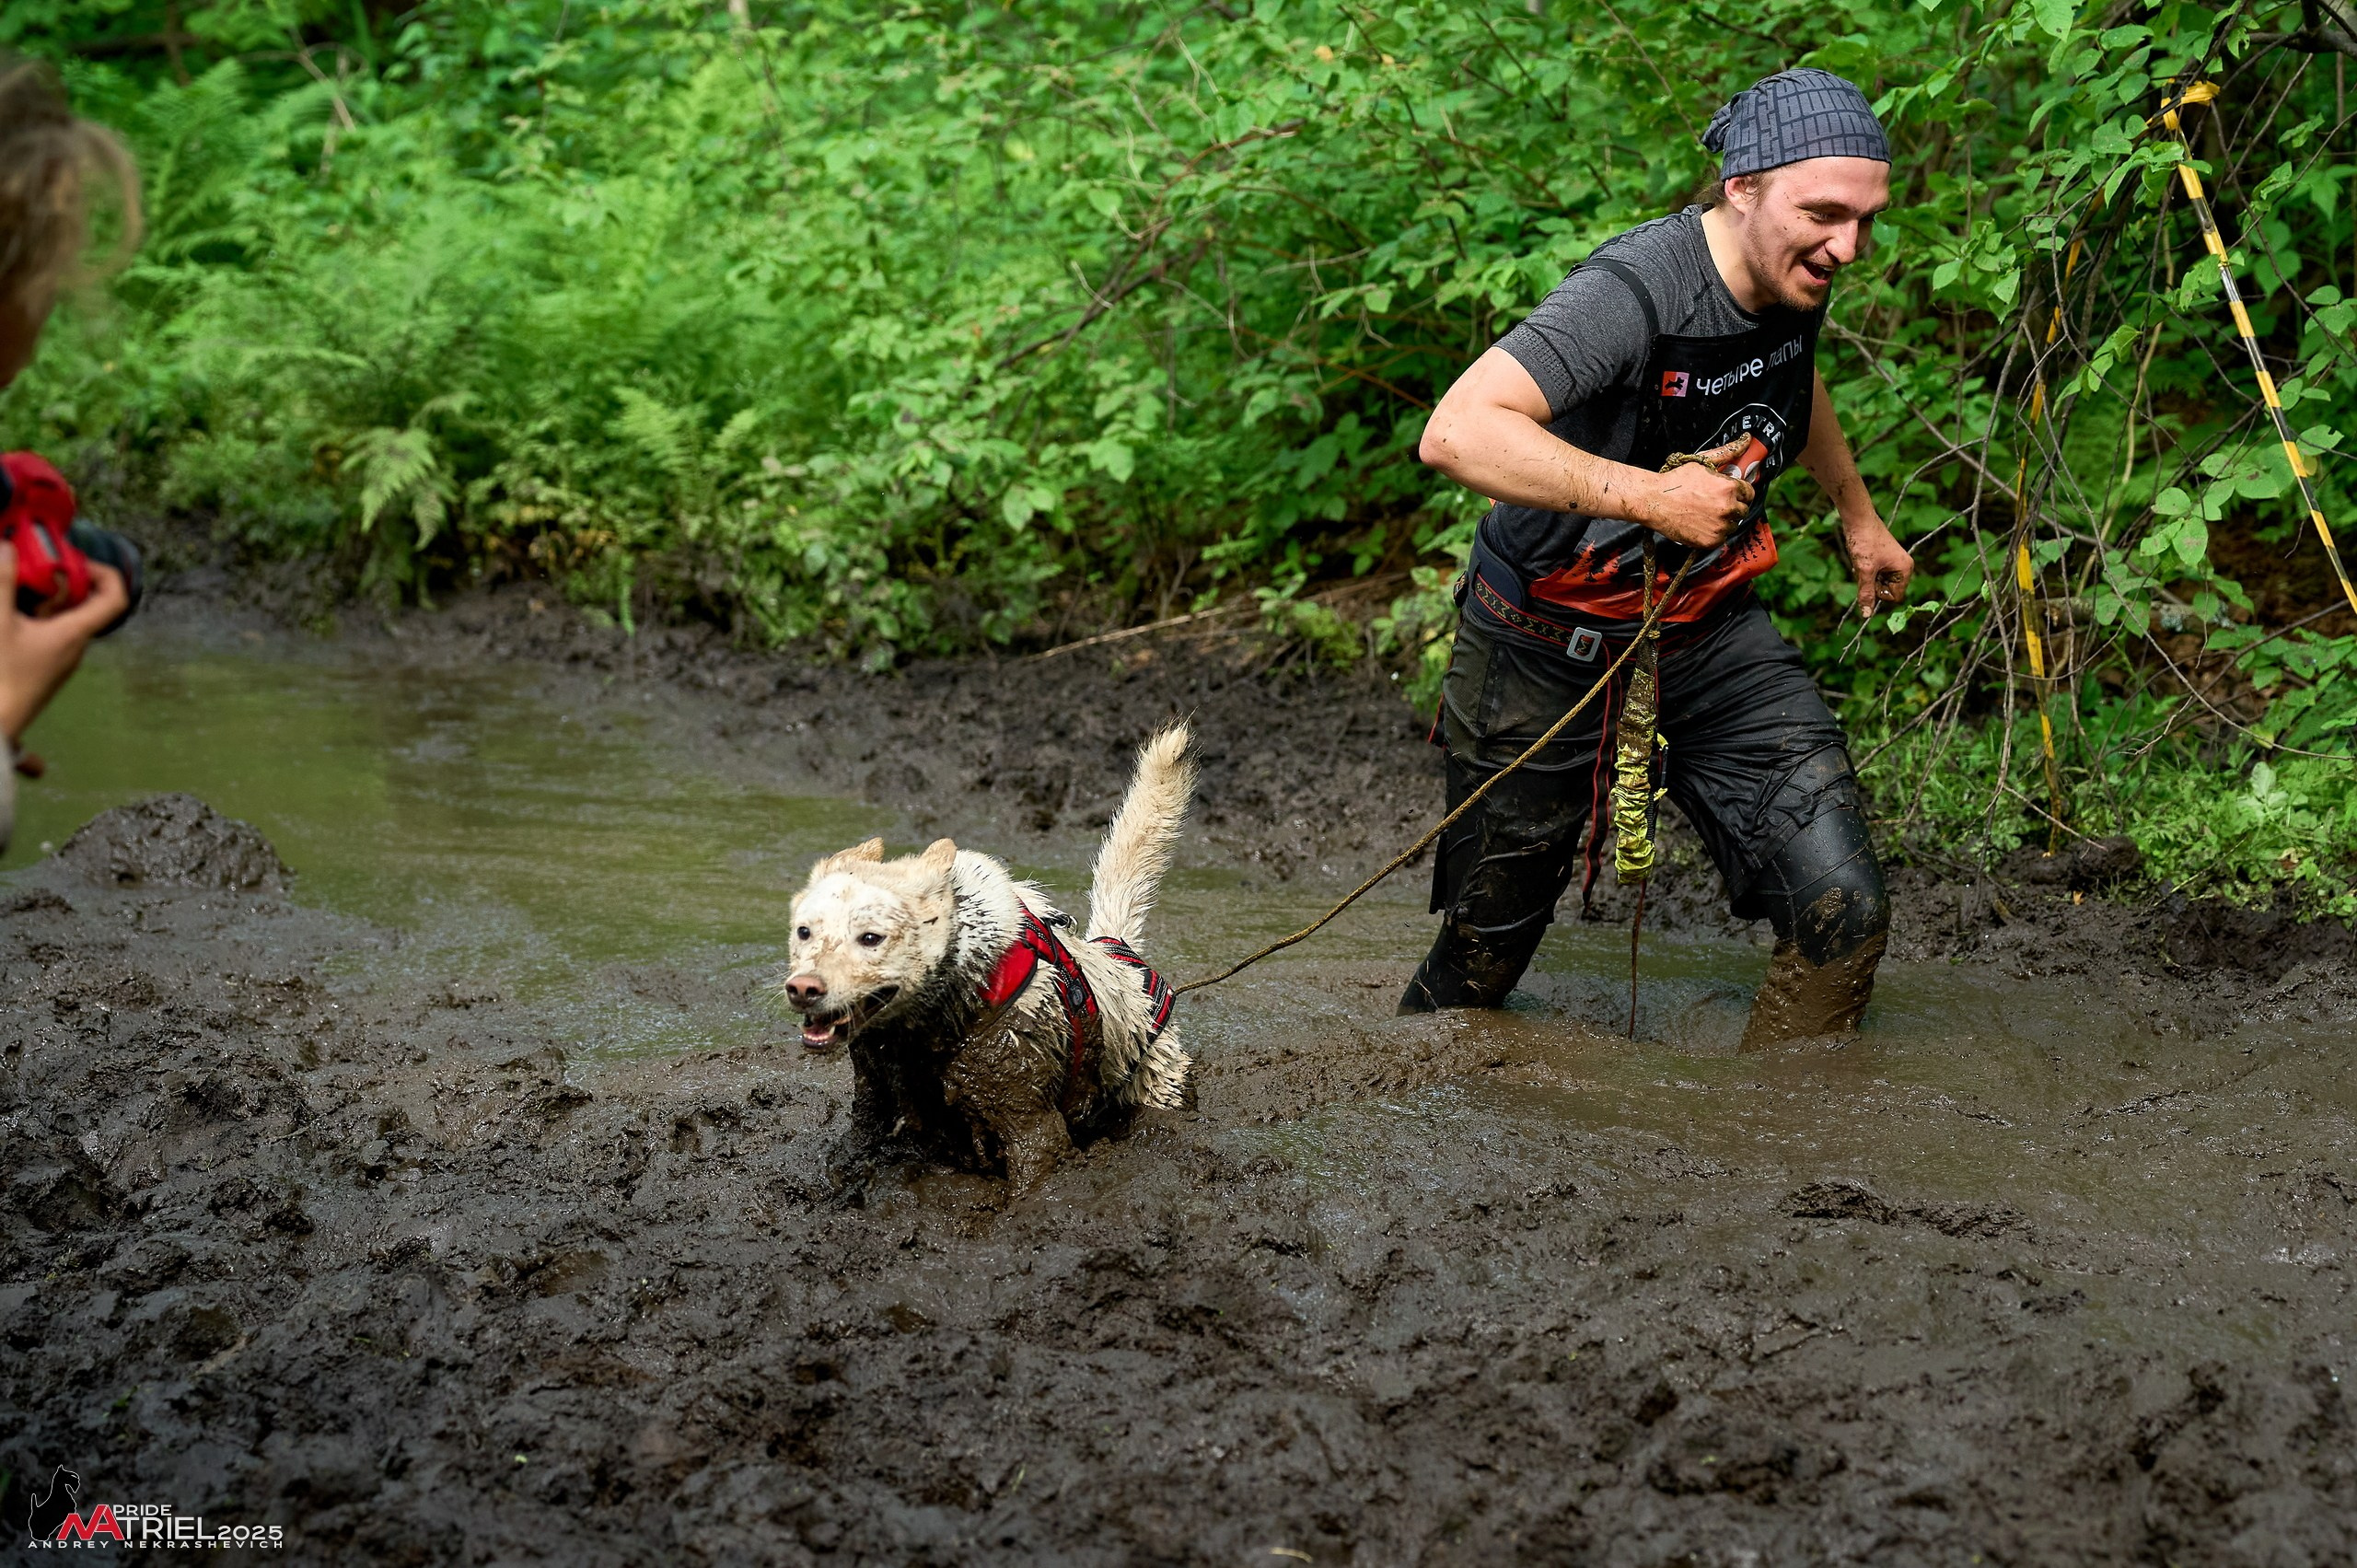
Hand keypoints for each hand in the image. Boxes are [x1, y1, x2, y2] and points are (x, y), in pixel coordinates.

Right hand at [0, 545, 127, 743]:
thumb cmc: (2, 678)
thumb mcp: (0, 623)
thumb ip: (4, 584)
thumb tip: (7, 548)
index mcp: (75, 633)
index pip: (115, 598)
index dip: (104, 572)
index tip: (75, 559)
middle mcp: (75, 645)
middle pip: (87, 603)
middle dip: (64, 580)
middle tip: (37, 567)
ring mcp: (62, 658)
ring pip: (66, 617)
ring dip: (47, 597)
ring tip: (20, 591)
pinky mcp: (47, 666)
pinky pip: (51, 632)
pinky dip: (37, 615)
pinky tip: (14, 616)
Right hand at [1641, 438, 1755, 548]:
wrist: (1654, 502)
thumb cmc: (1675, 482)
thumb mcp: (1701, 463)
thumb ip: (1727, 453)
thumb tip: (1746, 440)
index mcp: (1729, 487)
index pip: (1749, 493)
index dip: (1739, 493)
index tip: (1730, 494)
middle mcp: (1728, 508)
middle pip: (1743, 510)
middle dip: (1732, 506)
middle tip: (1715, 503)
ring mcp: (1720, 526)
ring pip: (1732, 525)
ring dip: (1724, 521)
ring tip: (1705, 514)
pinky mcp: (1710, 541)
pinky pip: (1721, 538)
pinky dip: (1713, 533)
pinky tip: (1701, 524)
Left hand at [1843, 517, 1912, 614]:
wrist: (1858, 519)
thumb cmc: (1865, 542)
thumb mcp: (1864, 571)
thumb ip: (1866, 593)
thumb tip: (1866, 615)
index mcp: (1905, 569)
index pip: (1895, 597)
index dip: (1880, 594)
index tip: (1870, 580)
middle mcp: (1903, 566)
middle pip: (1887, 590)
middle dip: (1873, 584)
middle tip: (1865, 569)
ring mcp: (1894, 562)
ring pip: (1879, 583)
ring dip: (1868, 577)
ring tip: (1863, 561)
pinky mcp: (1885, 558)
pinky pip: (1876, 574)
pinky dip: (1866, 571)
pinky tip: (1862, 558)